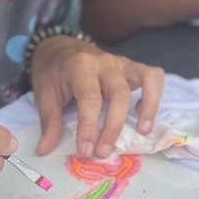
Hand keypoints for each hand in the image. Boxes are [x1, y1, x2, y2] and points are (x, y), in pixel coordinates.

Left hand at [31, 36, 164, 159]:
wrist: (59, 47)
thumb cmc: (52, 72)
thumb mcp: (44, 94)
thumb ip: (49, 121)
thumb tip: (46, 149)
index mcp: (80, 66)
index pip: (90, 98)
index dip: (89, 127)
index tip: (85, 151)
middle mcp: (105, 62)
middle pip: (120, 93)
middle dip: (114, 126)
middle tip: (104, 151)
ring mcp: (122, 63)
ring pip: (147, 79)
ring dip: (149, 106)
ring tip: (142, 131)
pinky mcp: (132, 67)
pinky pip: (153, 76)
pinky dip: (153, 95)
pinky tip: (141, 113)